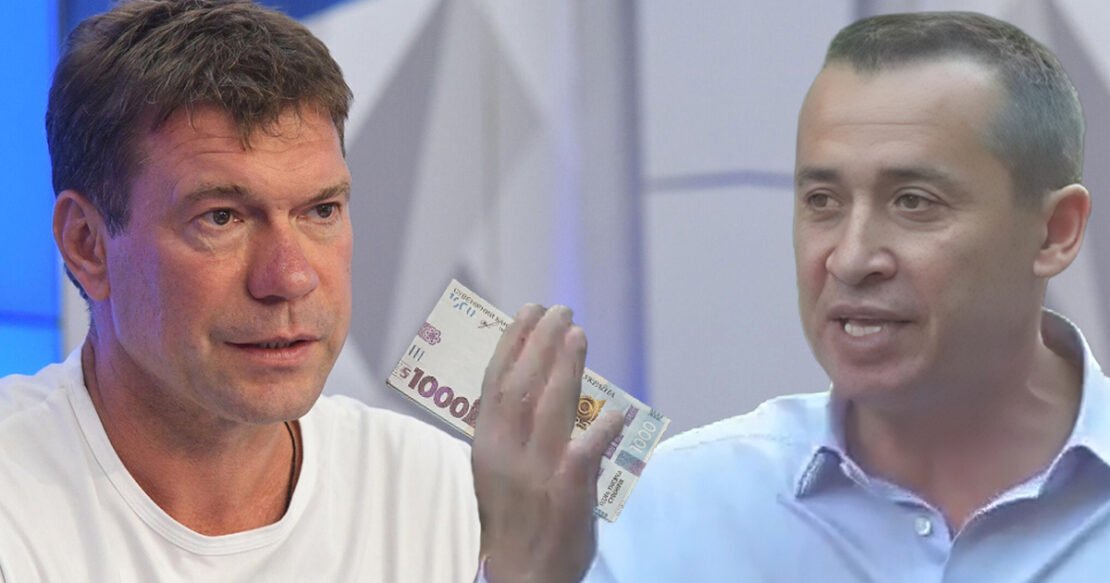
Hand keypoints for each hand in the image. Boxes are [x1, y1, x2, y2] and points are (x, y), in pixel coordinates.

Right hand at [472, 304, 623, 582]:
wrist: (520, 578)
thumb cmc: (513, 522)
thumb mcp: (497, 472)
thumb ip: (512, 431)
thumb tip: (536, 383)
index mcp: (484, 446)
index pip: (494, 382)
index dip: (511, 343)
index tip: (526, 312)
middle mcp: (505, 453)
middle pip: (521, 384)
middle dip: (541, 341)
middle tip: (560, 310)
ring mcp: (535, 471)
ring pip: (550, 405)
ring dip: (566, 365)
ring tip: (578, 332)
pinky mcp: (565, 491)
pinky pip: (588, 448)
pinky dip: (604, 426)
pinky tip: (616, 411)